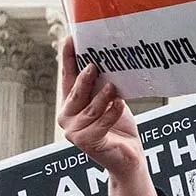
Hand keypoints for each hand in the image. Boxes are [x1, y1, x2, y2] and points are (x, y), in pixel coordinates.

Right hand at [57, 37, 143, 174]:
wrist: (128, 156)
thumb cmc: (118, 126)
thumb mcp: (110, 100)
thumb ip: (103, 85)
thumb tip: (107, 61)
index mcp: (71, 103)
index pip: (67, 77)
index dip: (67, 58)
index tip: (70, 39)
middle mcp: (67, 117)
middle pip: (75, 92)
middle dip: (84, 78)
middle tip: (94, 64)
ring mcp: (74, 132)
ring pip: (89, 109)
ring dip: (102, 97)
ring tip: (113, 87)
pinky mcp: (85, 142)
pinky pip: (99, 124)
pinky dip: (111, 114)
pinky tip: (119, 106)